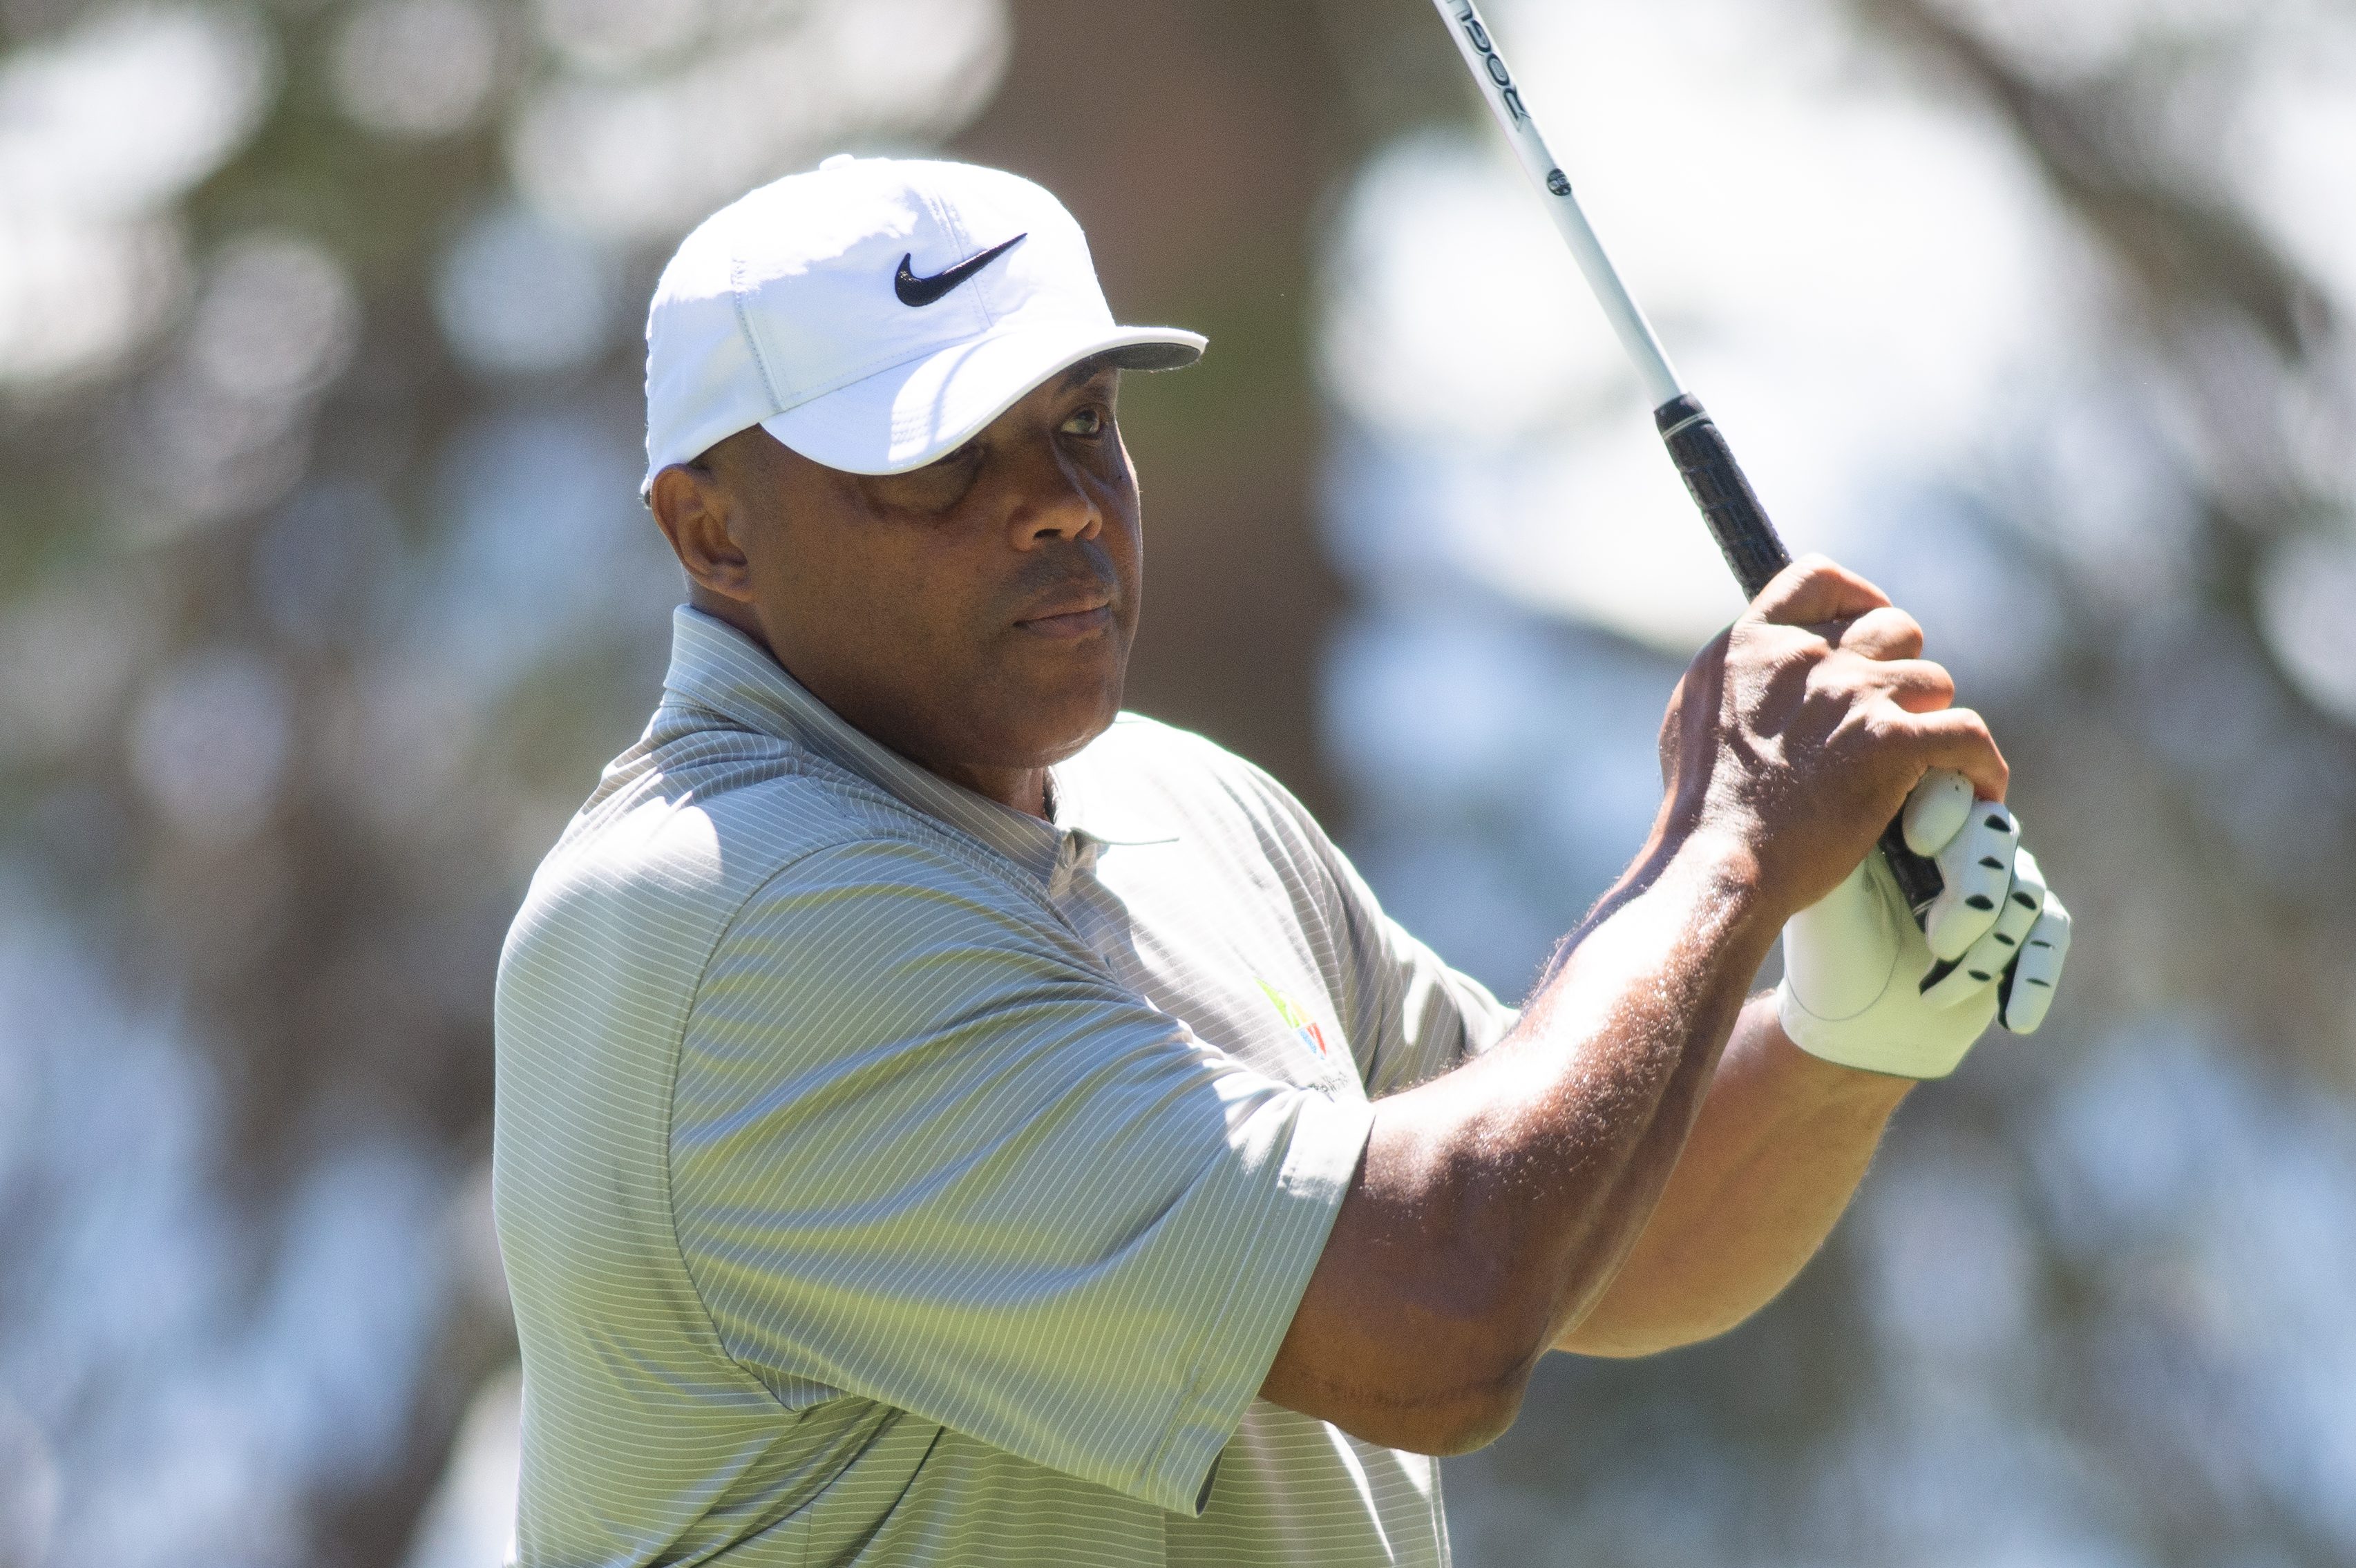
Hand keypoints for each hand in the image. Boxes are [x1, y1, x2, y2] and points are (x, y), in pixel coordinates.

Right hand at [1656, 556, 2006, 920]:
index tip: (1865, 627)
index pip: (1819, 577)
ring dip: (1930, 717)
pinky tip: (1981, 788)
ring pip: (1933, 680)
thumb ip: (1739, 678)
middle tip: (1892, 714)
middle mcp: (1807, 656)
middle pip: (1892, 627)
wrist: (1721, 861)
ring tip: (1920, 760)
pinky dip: (1982, 764)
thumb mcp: (1693, 716)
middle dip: (1898, 668)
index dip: (1855, 598)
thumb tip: (1767, 672)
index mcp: (1752, 643)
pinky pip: (1968, 734)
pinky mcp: (1893, 744)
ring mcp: (1853, 695)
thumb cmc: (1700, 807)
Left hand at [1777, 770, 2073, 1077]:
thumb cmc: (1830, 953)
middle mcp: (1958, 838)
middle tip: (1937, 943)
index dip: (1944, 806)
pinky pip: (2050, 934)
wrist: (1854, 1026)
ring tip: (1934, 992)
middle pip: (1994, 833)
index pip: (1945, 784)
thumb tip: (1866, 769)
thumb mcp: (1829, 894)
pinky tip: (2012, 1018)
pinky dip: (2032, 977)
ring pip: (2023, 890)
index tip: (1915, 842)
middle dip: (1973, 891)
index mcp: (1908, 815)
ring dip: (1987, 949)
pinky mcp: (2025, 924)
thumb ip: (1849, 837)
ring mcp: (1998, 879)